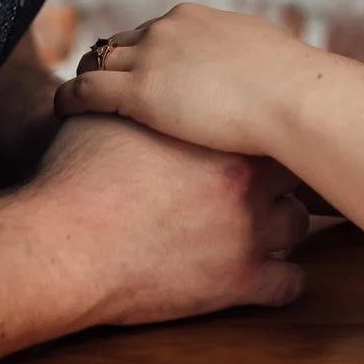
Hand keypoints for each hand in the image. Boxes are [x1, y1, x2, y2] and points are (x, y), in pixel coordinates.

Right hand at [28, 115, 308, 325]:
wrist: (67, 244)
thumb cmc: (78, 178)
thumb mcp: (104, 116)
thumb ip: (126, 94)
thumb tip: (114, 78)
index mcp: (218, 137)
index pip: (267, 124)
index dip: (257, 133)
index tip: (248, 138)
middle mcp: (246, 180)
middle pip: (290, 170)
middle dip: (275, 177)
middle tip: (256, 181)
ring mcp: (250, 234)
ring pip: (296, 224)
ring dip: (279, 227)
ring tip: (256, 229)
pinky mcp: (241, 283)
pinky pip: (287, 284)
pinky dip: (280, 282)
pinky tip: (267, 276)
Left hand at [53, 2, 323, 159]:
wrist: (293, 99)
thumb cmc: (294, 87)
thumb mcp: (266, 56)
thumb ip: (247, 59)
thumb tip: (259, 69)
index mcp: (196, 18)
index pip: (154, 31)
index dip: (142, 55)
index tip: (138, 74)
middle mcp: (167, 29)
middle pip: (120, 44)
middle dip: (109, 64)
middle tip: (99, 88)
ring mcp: (150, 57)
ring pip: (96, 62)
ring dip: (85, 79)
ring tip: (74, 101)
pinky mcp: (138, 91)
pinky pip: (85, 90)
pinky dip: (69, 99)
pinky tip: (61, 112)